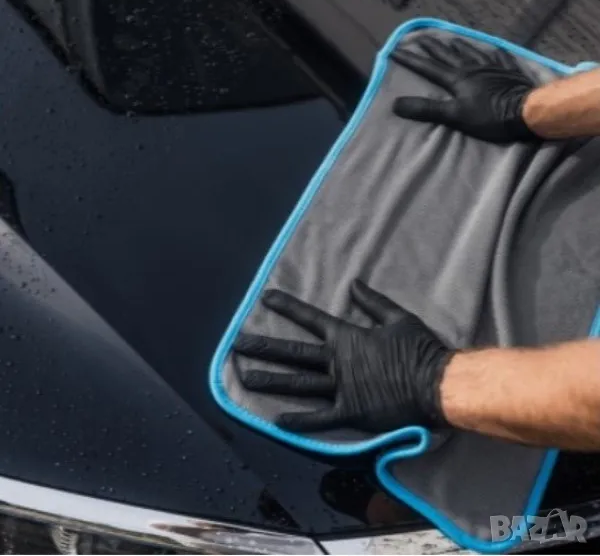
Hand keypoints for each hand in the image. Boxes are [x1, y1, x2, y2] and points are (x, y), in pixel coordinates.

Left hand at [233, 280, 454, 432]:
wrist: (437, 385)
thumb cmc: (419, 349)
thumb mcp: (398, 318)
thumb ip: (373, 301)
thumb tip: (353, 283)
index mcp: (347, 338)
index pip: (310, 318)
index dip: (287, 306)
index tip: (265, 298)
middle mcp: (337, 362)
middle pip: (294, 353)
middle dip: (264, 347)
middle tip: (238, 344)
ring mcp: (341, 388)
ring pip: (298, 383)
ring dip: (271, 380)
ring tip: (245, 378)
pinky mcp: (350, 413)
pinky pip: (320, 418)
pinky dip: (299, 421)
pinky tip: (277, 420)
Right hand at [392, 36, 539, 142]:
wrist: (527, 111)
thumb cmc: (489, 116)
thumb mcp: (454, 116)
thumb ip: (427, 109)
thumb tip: (396, 104)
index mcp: (457, 79)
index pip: (429, 68)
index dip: (411, 60)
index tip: (395, 50)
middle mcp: (472, 68)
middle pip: (448, 55)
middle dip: (432, 47)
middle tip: (420, 38)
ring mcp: (491, 67)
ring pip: (471, 52)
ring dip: (458, 46)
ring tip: (450, 40)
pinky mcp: (507, 71)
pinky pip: (497, 57)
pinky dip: (490, 52)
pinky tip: (491, 48)